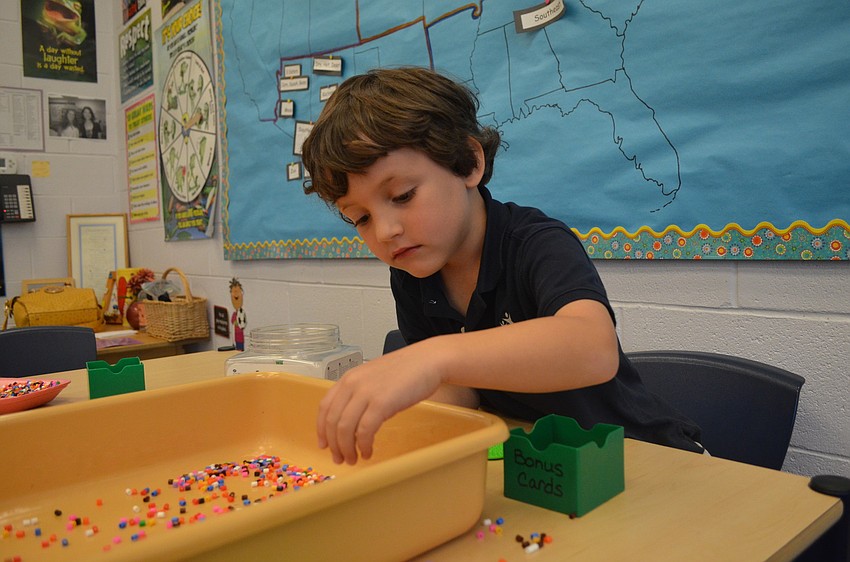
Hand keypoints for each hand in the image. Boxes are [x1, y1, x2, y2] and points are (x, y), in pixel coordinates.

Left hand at [316, 343, 443, 463]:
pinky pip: (365, 431)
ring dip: (347, 449)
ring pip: (345, 429)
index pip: (325, 407)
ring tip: (354, 459)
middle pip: (332, 421)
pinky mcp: (381, 403)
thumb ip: (360, 393)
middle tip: (340, 458)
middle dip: (334, 445)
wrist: (429, 360)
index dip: (321, 430)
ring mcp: (366, 393)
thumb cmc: (407, 370)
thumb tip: (351, 419)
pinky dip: (364, 446)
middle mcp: (352, 384)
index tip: (324, 444)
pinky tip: (368, 452)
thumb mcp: (374, 377)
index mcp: (349, 378)